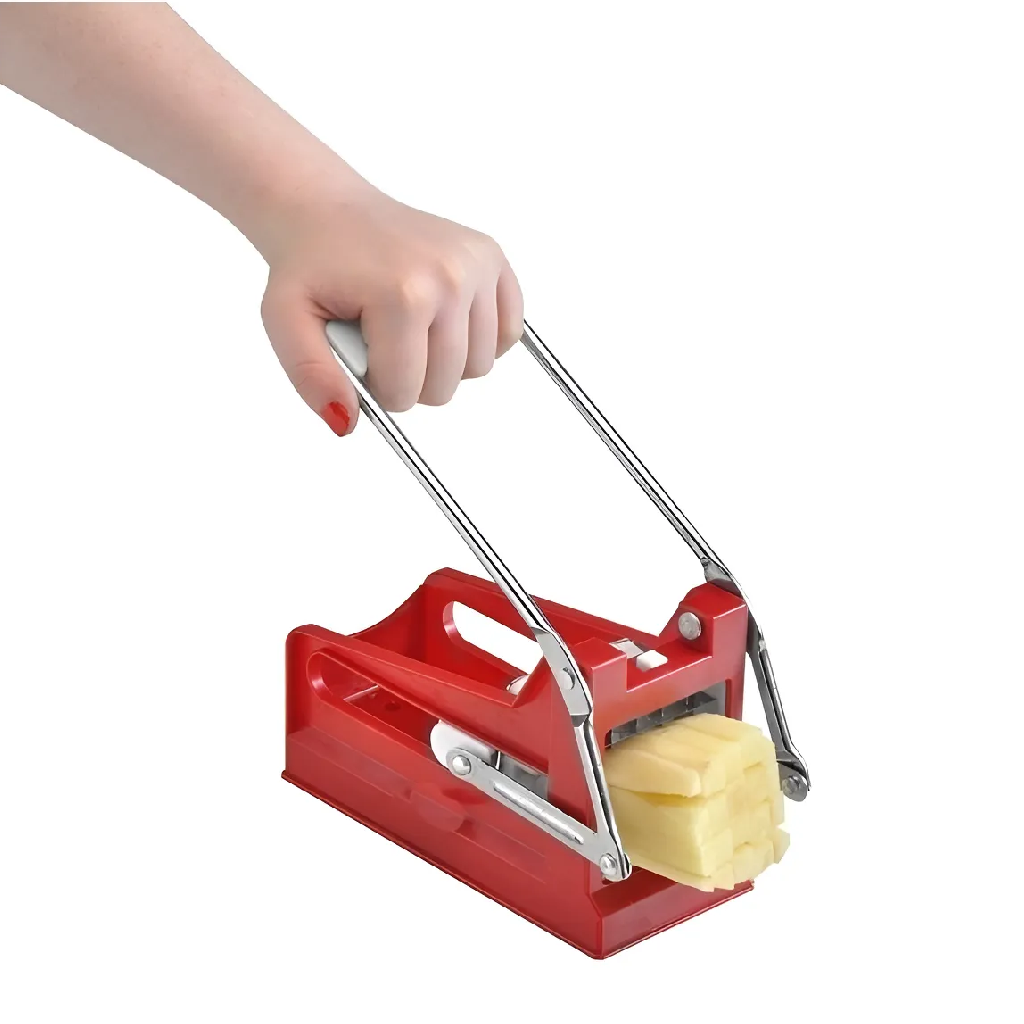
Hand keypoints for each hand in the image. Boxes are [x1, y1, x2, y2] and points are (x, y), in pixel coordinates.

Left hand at [257, 184, 523, 435]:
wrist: (328, 209)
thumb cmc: (310, 265)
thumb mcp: (285, 321)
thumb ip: (311, 377)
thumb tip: (347, 423)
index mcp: (402, 293)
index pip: (405, 393)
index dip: (376, 387)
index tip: (359, 354)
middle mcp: (450, 276)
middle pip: (445, 386)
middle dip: (410, 379)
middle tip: (382, 341)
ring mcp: (477, 265)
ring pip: (480, 366)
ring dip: (444, 363)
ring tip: (410, 329)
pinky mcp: (493, 258)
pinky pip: (510, 332)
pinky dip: (480, 340)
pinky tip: (445, 322)